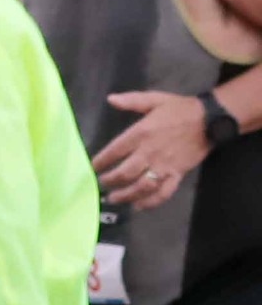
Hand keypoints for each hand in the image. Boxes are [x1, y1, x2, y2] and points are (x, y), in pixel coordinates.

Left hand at [99, 90, 216, 209]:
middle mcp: (150, 152)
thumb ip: (131, 100)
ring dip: (125, 195)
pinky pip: (163, 192)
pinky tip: (139, 206)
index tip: (92, 167)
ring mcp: (164, 166)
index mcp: (141, 133)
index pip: (114, 151)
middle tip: (101, 184)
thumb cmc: (180, 109)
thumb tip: (110, 99)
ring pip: (141, 187)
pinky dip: (150, 202)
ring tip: (114, 198)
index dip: (100, 162)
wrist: (211, 119)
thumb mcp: (155, 99)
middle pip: (124, 173)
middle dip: (109, 181)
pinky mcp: (177, 174)